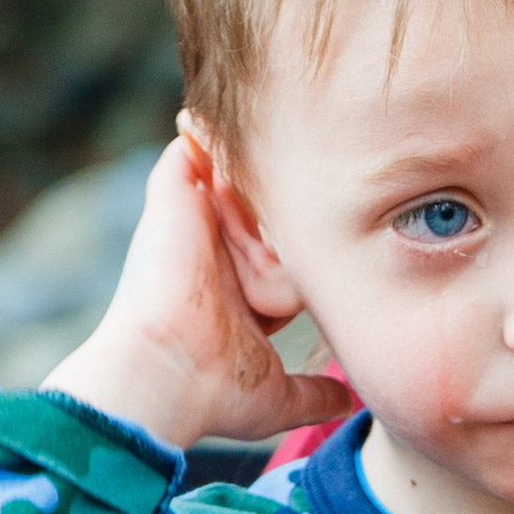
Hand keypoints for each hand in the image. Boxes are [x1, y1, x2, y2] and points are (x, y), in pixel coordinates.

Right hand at [42, 127, 354, 455]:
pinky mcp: (171, 198)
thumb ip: (314, 395)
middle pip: (251, 206)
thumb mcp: (278, 397)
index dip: (301, 238)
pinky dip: (209, 129)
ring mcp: (188, 223)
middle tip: (326, 154)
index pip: (270, 252)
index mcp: (234, 293)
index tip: (337, 219)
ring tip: (293, 116)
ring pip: (226, 173)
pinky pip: (192, 147)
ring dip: (253, 155)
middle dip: (282, 185)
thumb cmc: (214, 392)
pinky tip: (236, 109)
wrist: (165, 372)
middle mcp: (211, 254)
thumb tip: (348, 403)